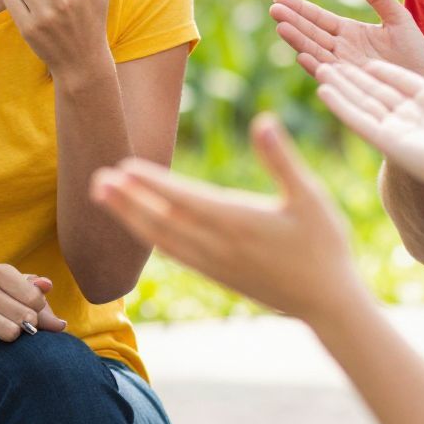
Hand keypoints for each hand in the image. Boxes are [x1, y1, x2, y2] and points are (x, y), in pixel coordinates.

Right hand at [0, 264, 69, 345]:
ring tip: (4, 327)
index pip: (36, 298)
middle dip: (27, 325)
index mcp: (0, 271)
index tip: (28, 306)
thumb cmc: (4, 300)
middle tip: (19, 322)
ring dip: (11, 335)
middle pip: (25, 317)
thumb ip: (45, 307)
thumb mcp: (25, 296)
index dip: (38, 309)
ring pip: (9, 332)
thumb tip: (60, 324)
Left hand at [92, 114, 363, 326]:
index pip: (185, 199)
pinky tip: (137, 225)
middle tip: (96, 180)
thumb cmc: (325, 245)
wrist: (327, 303)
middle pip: (162, 220)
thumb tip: (264, 120)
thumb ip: (282, 159)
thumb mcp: (311, 196)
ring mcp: (215, 264)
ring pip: (162, 239)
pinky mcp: (217, 275)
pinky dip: (151, 237)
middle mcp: (220, 245)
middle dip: (127, 200)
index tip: (124, 167)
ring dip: (130, 217)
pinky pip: (175, 254)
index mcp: (239, 222)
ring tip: (103, 196)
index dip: (152, 183)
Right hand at [270, 0, 423, 81]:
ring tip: (281, 27)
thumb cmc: (412, 52)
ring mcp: (344, 67)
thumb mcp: (398, 18)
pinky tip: (302, 56)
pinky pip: (331, 72)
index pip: (318, 17)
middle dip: (292, 21)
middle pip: (312, 33)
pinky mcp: (351, 82)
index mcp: (348, 31)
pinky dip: (316, 65)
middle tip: (273, 8)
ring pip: (316, 51)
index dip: (299, 8)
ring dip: (298, 40)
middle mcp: (341, 49)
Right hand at [313, 28, 423, 195]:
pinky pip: (359, 120)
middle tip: (331, 59)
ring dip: (341, 86)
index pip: (403, 83)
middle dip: (354, 77)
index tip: (366, 61)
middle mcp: (415, 118)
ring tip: (319, 67)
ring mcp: (400, 130)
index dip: (384, 72)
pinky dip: (340, 105)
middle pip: (378, 93)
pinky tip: (323, 89)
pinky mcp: (388, 143)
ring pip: (363, 104)